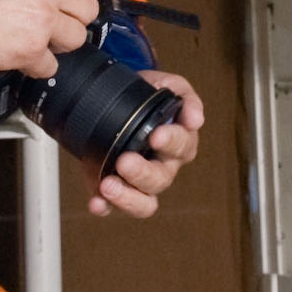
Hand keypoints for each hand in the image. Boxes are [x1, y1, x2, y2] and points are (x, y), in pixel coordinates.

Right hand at [0, 0, 108, 77]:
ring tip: (35, 40)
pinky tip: (20, 59)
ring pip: (75, 39)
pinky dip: (37, 66)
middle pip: (88, 8)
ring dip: (58, 42)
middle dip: (74, 16)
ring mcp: (40, 18)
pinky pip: (49, 65)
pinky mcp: (27, 49)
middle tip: (57, 21)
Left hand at [92, 70, 200, 217]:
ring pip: (145, 203)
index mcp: (179, 142)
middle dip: (142, 173)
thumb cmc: (146, 95)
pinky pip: (113, 207)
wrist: (113, 99)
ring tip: (107, 185)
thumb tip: (196, 119)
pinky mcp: (117, 189)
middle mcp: (163, 167)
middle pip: (161, 179)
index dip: (171, 142)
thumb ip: (184, 96)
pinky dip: (104, 207)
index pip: (182, 146)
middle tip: (125, 161)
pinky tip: (96, 203)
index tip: (156, 135)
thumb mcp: (167, 85)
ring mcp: (139, 182)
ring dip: (127, 197)